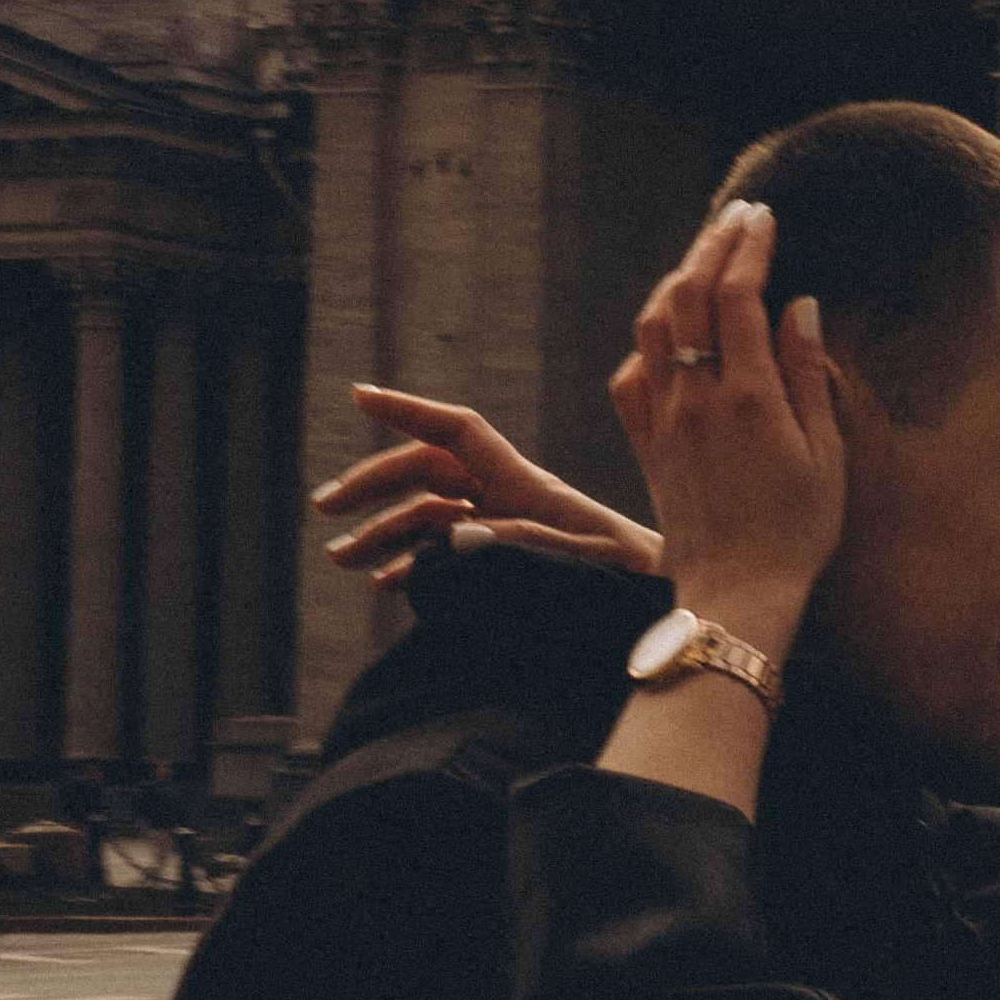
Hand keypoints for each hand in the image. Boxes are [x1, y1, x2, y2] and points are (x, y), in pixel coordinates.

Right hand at [312, 393, 661, 587]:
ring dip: (382, 533)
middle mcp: (511, 499)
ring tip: (339, 559)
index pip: (457, 433)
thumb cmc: (639, 579)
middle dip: (373, 485)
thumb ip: (521, 545)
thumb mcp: (585, 562)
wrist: (675, 604)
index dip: (409, 410)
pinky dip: (413, 566)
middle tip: (324, 508)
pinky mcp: (513, 562)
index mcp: (527, 486)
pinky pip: (449, 554)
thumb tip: (449, 538)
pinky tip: (385, 585)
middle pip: (427, 475)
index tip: (360, 395)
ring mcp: (509, 530)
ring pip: (429, 518)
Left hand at [612, 200, 844, 654]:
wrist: (736, 593)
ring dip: (677, 281)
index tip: (763, 217)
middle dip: (712, 245)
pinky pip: (633, 372)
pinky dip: (649, 339)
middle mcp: (695, 397)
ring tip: (704, 260)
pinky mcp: (646, 443)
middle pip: (691, 295)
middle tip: (736, 218)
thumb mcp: (825, 456)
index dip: (749, 247)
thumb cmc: (796, 533)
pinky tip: (670, 334)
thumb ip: (807, 375)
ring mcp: (663, 418)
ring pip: (653, 324)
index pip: (739, 295)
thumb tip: (798, 306)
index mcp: (747, 396)